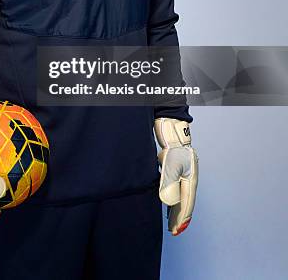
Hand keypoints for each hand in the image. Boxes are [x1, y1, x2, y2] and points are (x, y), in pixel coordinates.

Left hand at [154, 118, 197, 235]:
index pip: (186, 203)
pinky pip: (176, 187)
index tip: (175, 230)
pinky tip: (168, 201)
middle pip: (185, 200)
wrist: (172, 127)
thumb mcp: (170, 165)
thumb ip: (168, 183)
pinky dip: (173, 197)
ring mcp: (184, 172)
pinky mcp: (178, 167)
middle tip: (174, 230)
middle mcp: (189, 176)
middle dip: (180, 216)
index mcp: (191, 178)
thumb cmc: (172, 146)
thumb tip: (167, 202)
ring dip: (176, 207)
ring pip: (181, 194)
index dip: (180, 218)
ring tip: (171, 220)